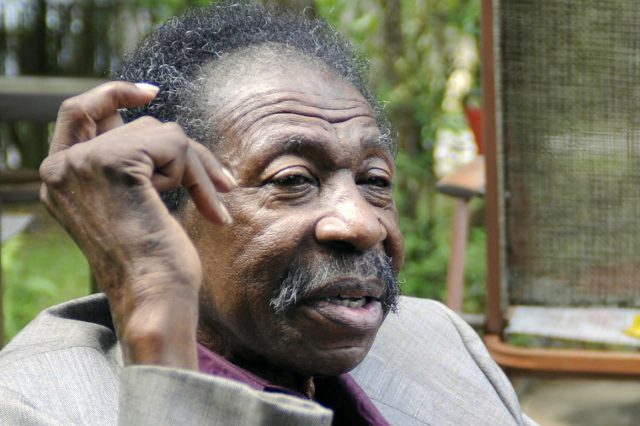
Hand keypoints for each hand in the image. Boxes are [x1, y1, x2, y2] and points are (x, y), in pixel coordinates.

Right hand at [39, 82, 235, 368]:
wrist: (155, 298)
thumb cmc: (152, 264)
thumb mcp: (133, 204)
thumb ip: (132, 163)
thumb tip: (157, 125)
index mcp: (60, 178)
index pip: (78, 113)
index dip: (113, 94)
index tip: (150, 95)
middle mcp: (60, 168)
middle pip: (138, 126)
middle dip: (186, 151)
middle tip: (221, 181)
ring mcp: (82, 163)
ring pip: (162, 134)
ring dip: (198, 168)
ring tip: (213, 206)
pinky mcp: (113, 162)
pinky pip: (174, 144)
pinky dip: (202, 174)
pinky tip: (212, 210)